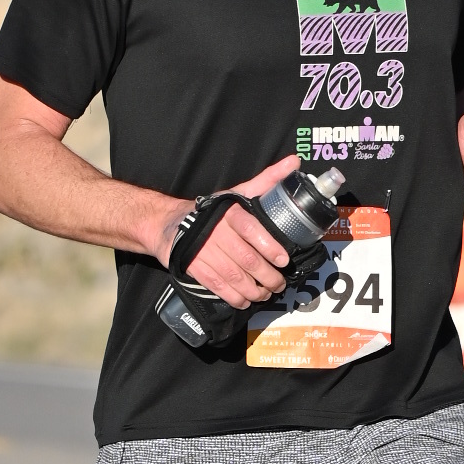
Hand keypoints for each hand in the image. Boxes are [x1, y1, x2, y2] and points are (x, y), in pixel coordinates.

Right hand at [161, 158, 297, 307]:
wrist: (169, 223)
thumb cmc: (211, 211)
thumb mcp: (236, 193)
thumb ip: (266, 180)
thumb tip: (294, 162)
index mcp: (229, 213)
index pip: (251, 229)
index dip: (269, 246)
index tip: (283, 260)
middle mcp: (217, 232)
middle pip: (247, 259)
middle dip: (267, 276)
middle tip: (279, 283)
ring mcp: (204, 251)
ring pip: (234, 276)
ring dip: (254, 290)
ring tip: (266, 294)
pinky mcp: (194, 267)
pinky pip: (217, 286)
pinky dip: (234, 297)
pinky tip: (245, 300)